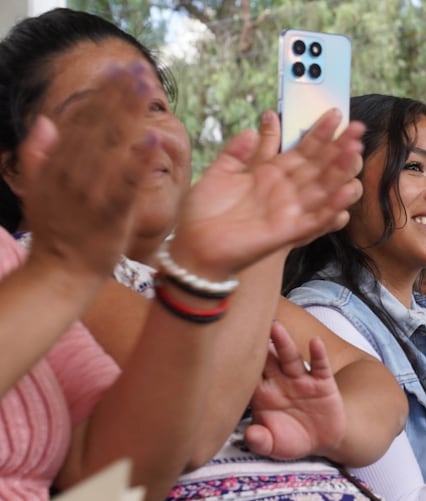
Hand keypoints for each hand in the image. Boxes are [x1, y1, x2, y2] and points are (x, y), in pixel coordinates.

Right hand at [17, 63, 157, 280]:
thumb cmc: (56, 231)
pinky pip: (127, 183)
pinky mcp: (112, 212)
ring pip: (112, 146)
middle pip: (99, 125)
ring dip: (130, 115)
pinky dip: (139, 161)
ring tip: (147, 89)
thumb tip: (45, 120)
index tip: (118, 70)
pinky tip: (153, 139)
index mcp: (60, 164)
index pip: (82, 120)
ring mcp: (93, 191)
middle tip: (139, 69)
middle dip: (120, 95)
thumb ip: (39, 154)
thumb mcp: (38, 188)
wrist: (60, 272)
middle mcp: (74, 172)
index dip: (101, 93)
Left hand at [168, 108, 363, 279]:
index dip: (319, 133)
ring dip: (341, 172)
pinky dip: (331, 209)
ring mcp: (289, 212)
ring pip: (323, 190)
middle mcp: (285, 191)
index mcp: (271, 174)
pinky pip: (315, 221)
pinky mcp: (287, 233)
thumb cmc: (205, 213)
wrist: (194, 246)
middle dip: (339, 148)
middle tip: (358, 129)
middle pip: (320, 166)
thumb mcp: (220, 173)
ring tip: (354, 153)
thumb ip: (238, 151)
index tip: (335, 114)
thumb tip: (252, 128)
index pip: (302, 149)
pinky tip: (345, 193)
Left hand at [244, 321, 346, 460]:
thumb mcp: (273, 447)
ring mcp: (301, 380)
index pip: (248, 376)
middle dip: (258, 344)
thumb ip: (260, 441)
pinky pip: (320, 366)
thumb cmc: (291, 440)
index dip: (237, 364)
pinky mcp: (323, 383)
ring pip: (290, 358)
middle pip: (267, 360)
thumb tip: (250, 436)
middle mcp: (280, 382)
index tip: (224, 348)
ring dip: (283, 342)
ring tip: (276, 327)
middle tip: (245, 325)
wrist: (322, 442)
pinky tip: (315, 342)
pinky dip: (318, 354)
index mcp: (263, 395)